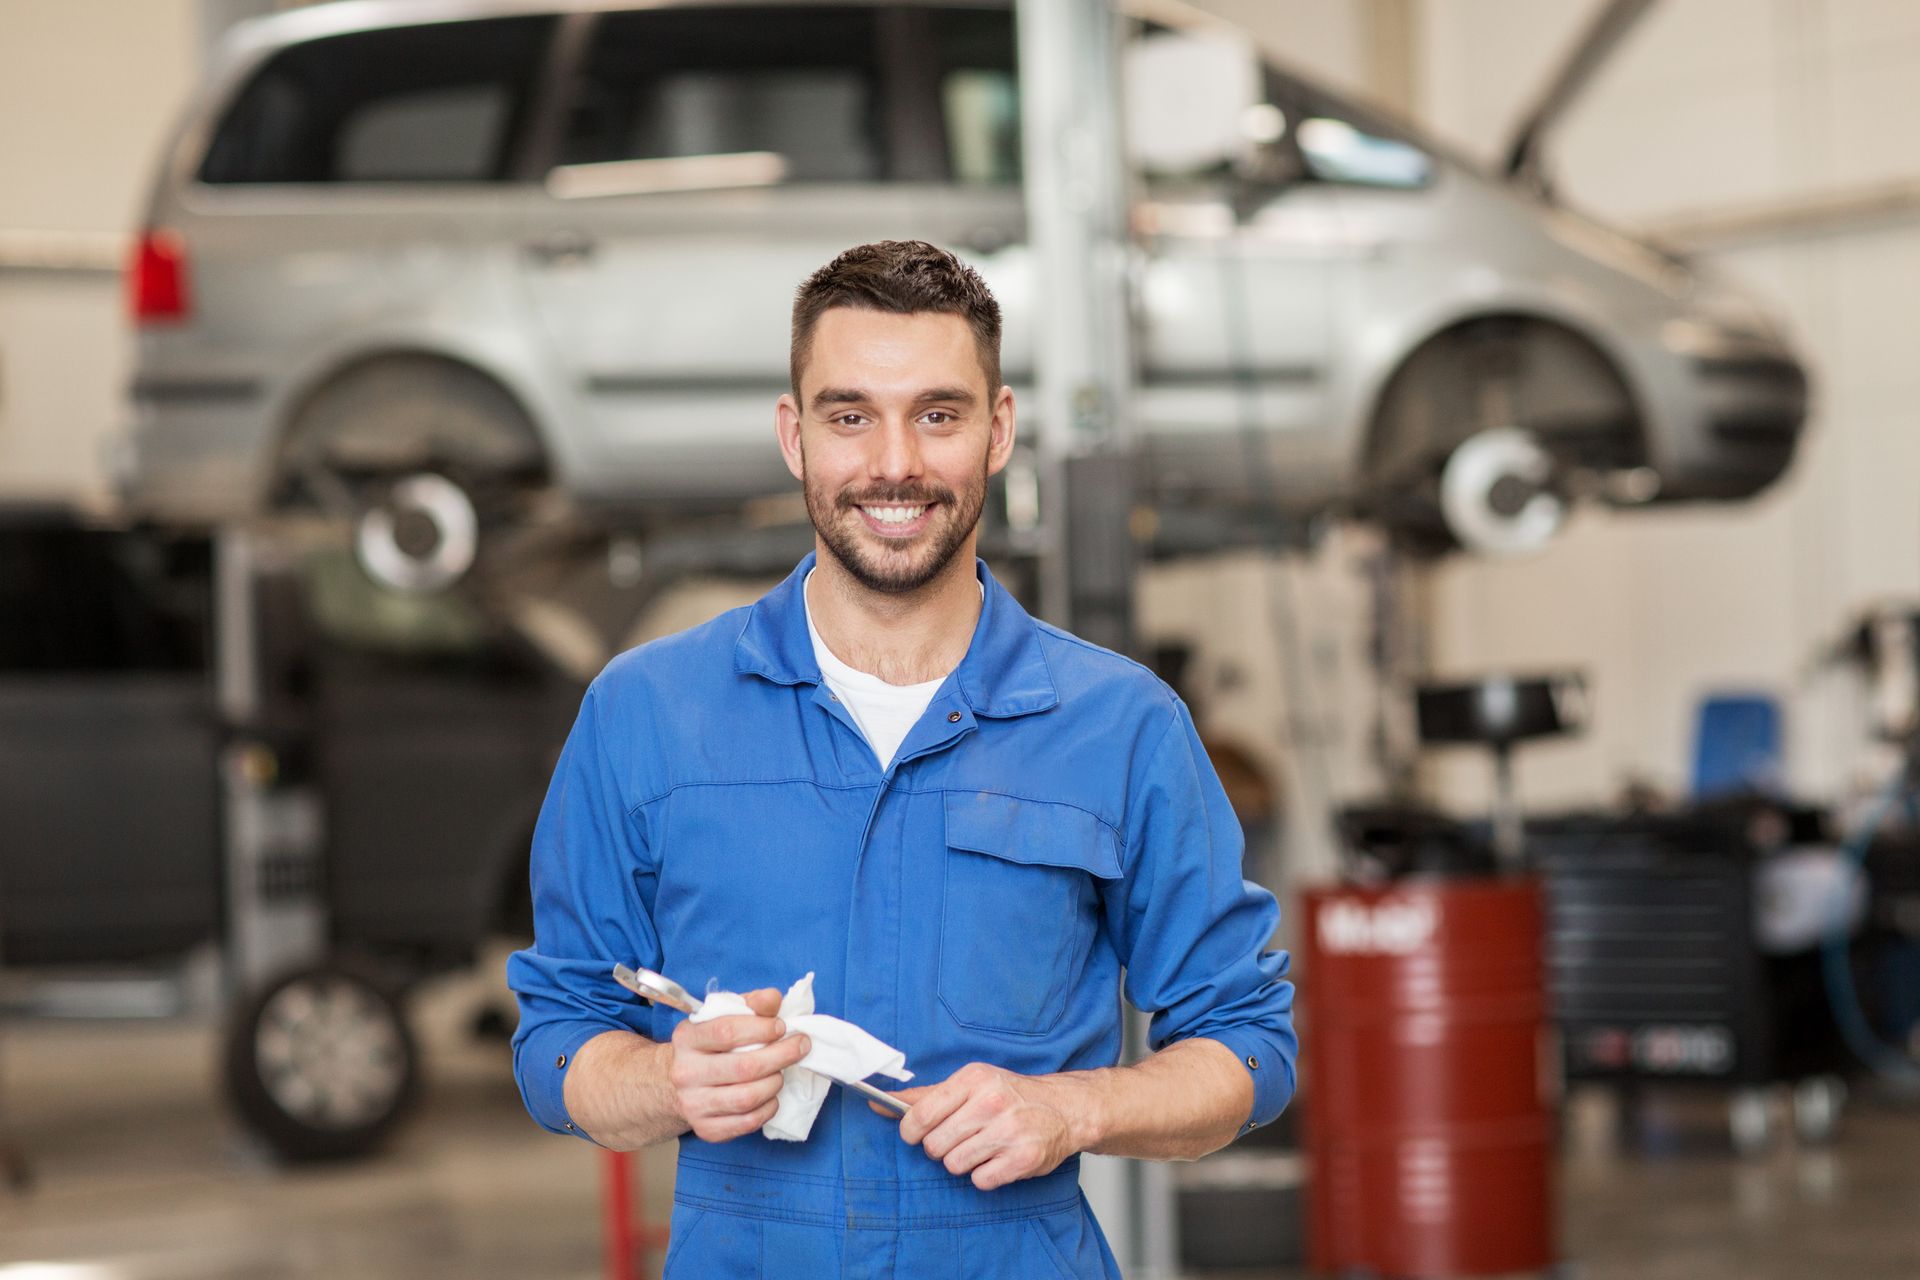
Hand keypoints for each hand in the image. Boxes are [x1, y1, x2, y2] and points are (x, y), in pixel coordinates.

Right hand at [668, 988, 810, 1142]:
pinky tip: (771, 1096)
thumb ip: (750, 1004)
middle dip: (781, 1055)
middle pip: (743, 1067)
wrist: (678, 1083)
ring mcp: (693, 1104)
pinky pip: (746, 1123)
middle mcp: (685, 1072)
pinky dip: (767, 1109)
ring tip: (781, 1072)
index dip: (761, 1028)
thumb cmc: (711, 1046)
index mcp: (687, 1038)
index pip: (726, 1031)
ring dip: (774, 1083)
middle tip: (800, 1046)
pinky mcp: (705, 1130)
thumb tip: (774, 998)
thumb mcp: (724, 1018)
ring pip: (746, 1098)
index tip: (781, 1026)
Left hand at [883, 1062, 1083, 1190]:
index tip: (917, 1134)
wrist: (1063, 1109)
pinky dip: (985, 1175)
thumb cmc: (1009, 1095)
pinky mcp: (1022, 1158)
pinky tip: (997, 1159)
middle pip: (934, 1145)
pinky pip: (980, 1181)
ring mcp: (1009, 1130)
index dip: (910, 1132)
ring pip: (954, 1165)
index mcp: (972, 1079)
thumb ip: (924, 1097)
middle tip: (959, 1139)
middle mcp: (991, 1102)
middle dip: (941, 1148)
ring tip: (982, 1147)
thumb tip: (879, 1103)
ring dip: (963, 1162)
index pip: (920, 1115)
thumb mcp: (969, 1084)